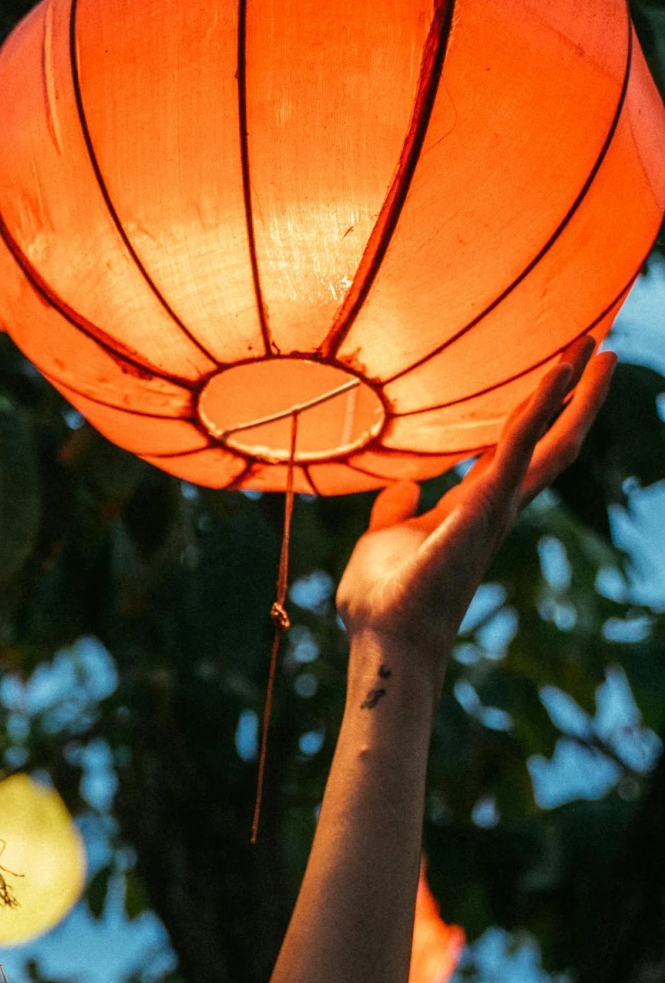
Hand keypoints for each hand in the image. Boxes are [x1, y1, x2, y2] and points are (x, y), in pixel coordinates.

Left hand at [336, 339, 614, 669]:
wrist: (384, 637)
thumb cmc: (382, 600)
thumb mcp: (383, 539)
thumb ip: (396, 511)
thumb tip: (406, 483)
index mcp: (473, 507)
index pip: (516, 448)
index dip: (538, 410)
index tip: (559, 371)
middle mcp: (496, 506)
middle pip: (550, 440)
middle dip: (577, 393)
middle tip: (600, 346)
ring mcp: (496, 508)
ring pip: (549, 440)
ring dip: (574, 392)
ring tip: (596, 346)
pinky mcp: (485, 508)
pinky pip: (518, 447)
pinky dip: (539, 408)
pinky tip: (557, 374)